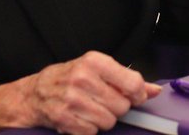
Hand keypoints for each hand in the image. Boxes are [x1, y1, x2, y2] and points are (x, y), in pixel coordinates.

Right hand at [0, 51, 160, 133]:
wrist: (34, 94)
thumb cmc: (69, 78)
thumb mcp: (97, 69)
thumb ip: (127, 79)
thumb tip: (155, 91)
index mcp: (95, 62)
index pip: (132, 83)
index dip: (138, 95)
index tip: (134, 97)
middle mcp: (83, 78)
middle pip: (122, 106)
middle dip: (117, 108)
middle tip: (104, 102)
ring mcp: (72, 100)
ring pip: (109, 121)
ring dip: (103, 120)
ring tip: (90, 110)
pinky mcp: (64, 119)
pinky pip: (92, 132)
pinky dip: (88, 129)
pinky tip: (79, 118)